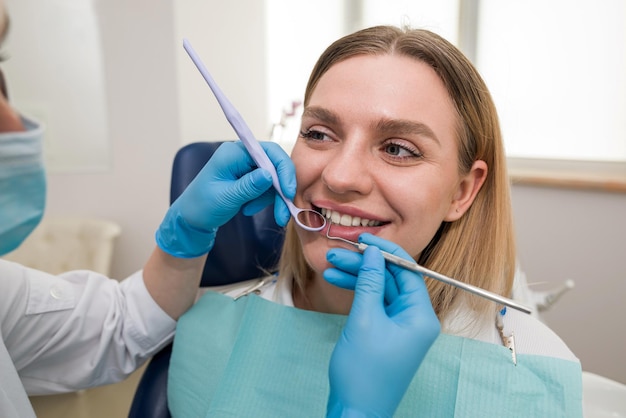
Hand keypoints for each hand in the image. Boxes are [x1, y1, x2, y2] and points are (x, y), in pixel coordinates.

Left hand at [156, 141, 294, 257]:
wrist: (191, 218)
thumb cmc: (201, 206)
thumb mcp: (225, 197)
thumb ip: (248, 186)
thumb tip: (268, 175)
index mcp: (233, 153)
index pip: (268, 152)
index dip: (283, 169)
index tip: (288, 191)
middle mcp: (242, 155)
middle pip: (274, 165)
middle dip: (281, 189)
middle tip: (283, 213)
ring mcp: (246, 166)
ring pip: (273, 178)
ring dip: (271, 198)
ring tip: (250, 211)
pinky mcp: (249, 178)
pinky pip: (267, 186)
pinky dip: (263, 200)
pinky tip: (248, 209)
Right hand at [325, 234, 440, 416]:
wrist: (355, 410)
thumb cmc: (364, 373)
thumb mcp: (365, 319)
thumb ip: (369, 282)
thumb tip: (374, 253)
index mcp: (421, 316)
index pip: (408, 271)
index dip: (385, 252)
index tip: (363, 239)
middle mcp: (415, 319)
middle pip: (391, 279)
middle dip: (364, 265)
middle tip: (338, 254)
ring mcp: (400, 326)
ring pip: (379, 290)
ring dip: (356, 277)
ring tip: (331, 266)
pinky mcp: (385, 332)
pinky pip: (374, 304)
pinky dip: (357, 293)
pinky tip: (337, 281)